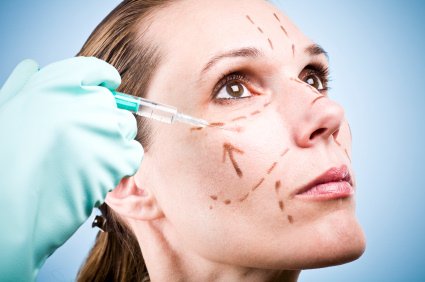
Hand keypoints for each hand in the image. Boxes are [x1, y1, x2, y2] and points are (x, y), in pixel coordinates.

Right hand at [0, 57, 142, 280]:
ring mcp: (105, 129)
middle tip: (85, 140)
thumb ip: (24, 84)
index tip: (106, 89)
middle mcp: (85, 101)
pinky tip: (97, 173)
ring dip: (114, 141)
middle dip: (104, 118)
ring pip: (126, 127)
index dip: (102, 81)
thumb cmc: (4, 159)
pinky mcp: (118, 158)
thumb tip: (33, 67)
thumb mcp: (6, 109)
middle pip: (114, 102)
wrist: (10, 205)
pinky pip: (133, 154)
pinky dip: (121, 163)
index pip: (95, 70)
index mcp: (57, 84)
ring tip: (86, 160)